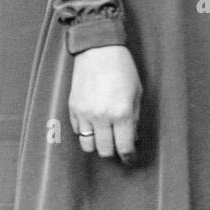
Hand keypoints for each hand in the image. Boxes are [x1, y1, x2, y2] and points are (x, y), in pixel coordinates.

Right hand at [69, 45, 141, 162]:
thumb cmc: (122, 69)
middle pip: (105, 151)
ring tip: (103, 136)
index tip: (129, 159)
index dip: (128, 157)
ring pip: (88, 146)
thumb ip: (135, 118)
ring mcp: (85, 114)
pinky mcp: (73, 109)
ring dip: (97, 145)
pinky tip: (93, 122)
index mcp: (122, 114)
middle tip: (117, 145)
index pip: (124, 147)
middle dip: (113, 152)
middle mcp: (102, 117)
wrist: (98, 50)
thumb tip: (132, 137)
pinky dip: (86, 132)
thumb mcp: (136, 93)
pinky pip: (78, 131)